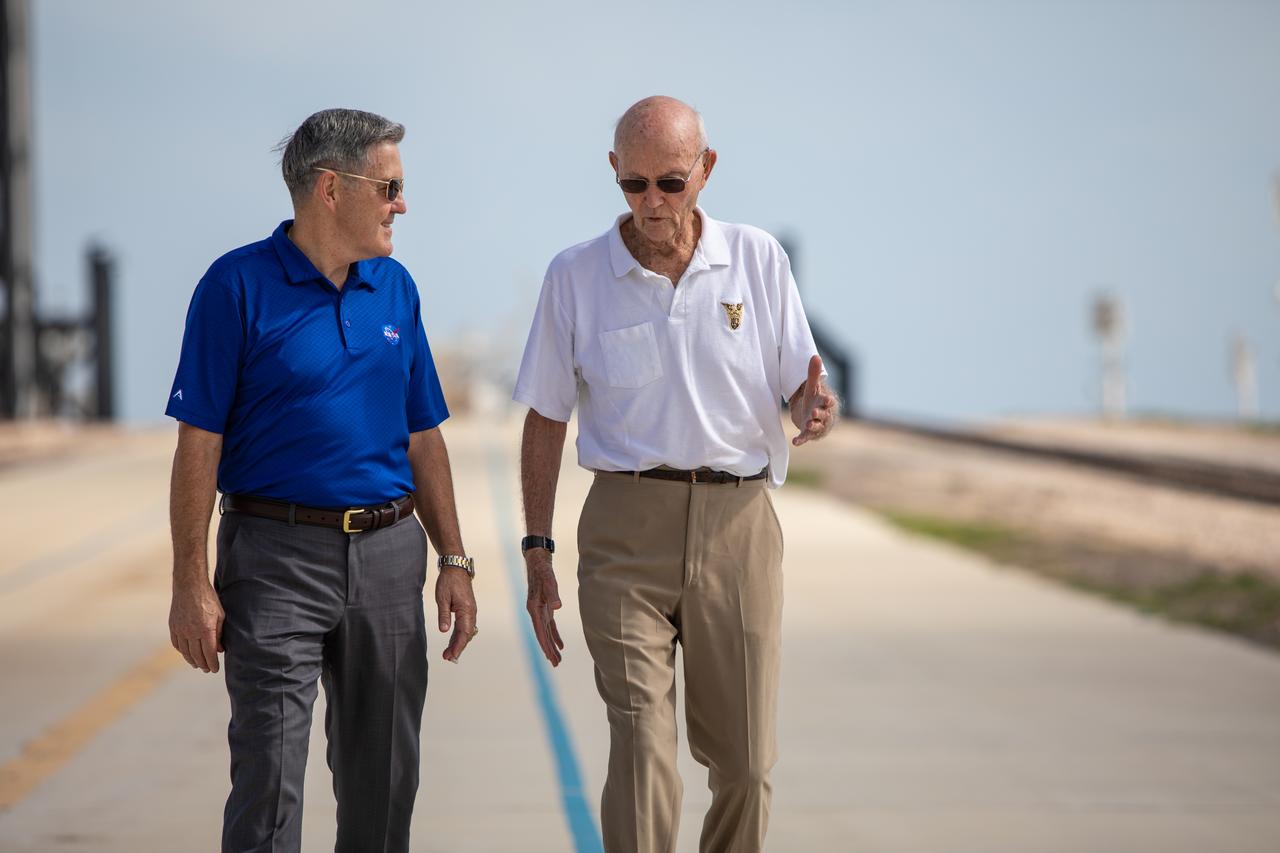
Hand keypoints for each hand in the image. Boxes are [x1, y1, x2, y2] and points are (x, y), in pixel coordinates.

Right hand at [169, 575, 223, 672]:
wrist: (189, 586)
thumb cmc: (209, 599)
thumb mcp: (220, 615)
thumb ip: (219, 633)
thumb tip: (219, 649)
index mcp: (206, 630)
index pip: (209, 653)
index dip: (212, 663)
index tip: (215, 669)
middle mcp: (191, 632)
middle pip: (197, 655)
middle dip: (203, 664)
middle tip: (207, 669)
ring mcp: (180, 630)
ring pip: (185, 652)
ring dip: (191, 660)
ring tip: (197, 665)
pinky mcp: (173, 626)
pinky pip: (176, 644)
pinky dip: (182, 651)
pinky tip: (186, 653)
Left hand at [436, 568, 476, 662]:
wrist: (456, 568)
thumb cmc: (449, 581)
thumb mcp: (442, 598)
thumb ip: (443, 615)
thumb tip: (444, 631)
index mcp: (466, 610)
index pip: (464, 632)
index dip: (458, 646)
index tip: (452, 656)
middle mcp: (471, 612)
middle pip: (466, 634)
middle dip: (458, 647)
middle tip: (447, 658)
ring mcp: (470, 611)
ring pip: (466, 631)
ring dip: (458, 642)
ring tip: (448, 653)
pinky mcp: (467, 609)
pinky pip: (465, 625)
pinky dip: (459, 635)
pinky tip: (453, 641)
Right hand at [525, 549, 563, 666]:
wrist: (538, 562)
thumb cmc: (543, 571)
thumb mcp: (549, 581)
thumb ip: (553, 594)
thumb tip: (557, 607)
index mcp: (534, 608)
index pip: (540, 631)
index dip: (545, 645)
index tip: (550, 658)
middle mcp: (535, 612)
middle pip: (542, 635)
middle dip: (548, 650)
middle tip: (556, 664)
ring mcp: (539, 611)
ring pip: (546, 632)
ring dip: (551, 645)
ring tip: (557, 659)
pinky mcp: (545, 607)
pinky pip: (549, 625)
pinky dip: (555, 635)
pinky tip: (560, 644)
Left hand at [790, 354, 837, 445]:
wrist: (813, 416)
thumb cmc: (814, 399)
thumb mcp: (812, 386)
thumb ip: (813, 373)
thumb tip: (815, 356)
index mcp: (825, 403)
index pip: (828, 402)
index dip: (828, 401)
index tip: (828, 400)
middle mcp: (823, 415)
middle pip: (824, 415)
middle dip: (820, 414)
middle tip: (814, 412)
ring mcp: (817, 425)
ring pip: (817, 427)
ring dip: (813, 426)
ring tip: (808, 424)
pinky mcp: (809, 434)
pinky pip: (806, 438)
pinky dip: (801, 440)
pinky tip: (794, 442)